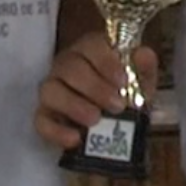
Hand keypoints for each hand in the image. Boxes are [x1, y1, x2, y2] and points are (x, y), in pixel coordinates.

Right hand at [33, 32, 158, 149]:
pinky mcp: (44, 115)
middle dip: (94, 87)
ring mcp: (52, 89)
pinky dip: (56, 131)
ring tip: (95, 120)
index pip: (91, 46)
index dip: (106, 62)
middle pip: (70, 67)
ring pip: (50, 90)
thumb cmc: (125, 94)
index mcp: (91, 50)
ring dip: (73, 105)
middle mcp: (67, 65)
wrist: (117, 124)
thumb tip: (143, 54)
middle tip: (116, 106)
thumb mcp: (141, 81)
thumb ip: (144, 67)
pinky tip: (76, 139)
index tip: (123, 81)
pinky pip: (41, 120)